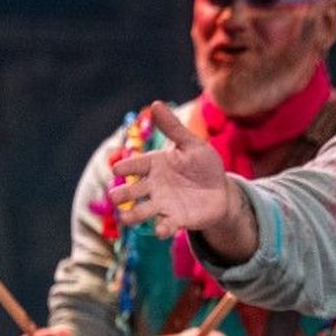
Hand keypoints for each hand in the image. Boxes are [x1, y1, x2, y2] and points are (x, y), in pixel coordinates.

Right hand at [108, 101, 232, 239]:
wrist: (221, 190)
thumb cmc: (203, 165)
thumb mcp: (192, 145)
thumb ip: (174, 129)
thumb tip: (156, 104)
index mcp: (155, 164)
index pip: (137, 164)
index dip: (126, 167)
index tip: (116, 169)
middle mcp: (154, 185)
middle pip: (133, 191)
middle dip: (123, 195)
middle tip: (114, 198)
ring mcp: (163, 204)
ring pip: (143, 211)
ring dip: (134, 215)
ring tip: (126, 219)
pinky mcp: (176, 219)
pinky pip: (166, 224)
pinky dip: (162, 228)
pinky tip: (161, 231)